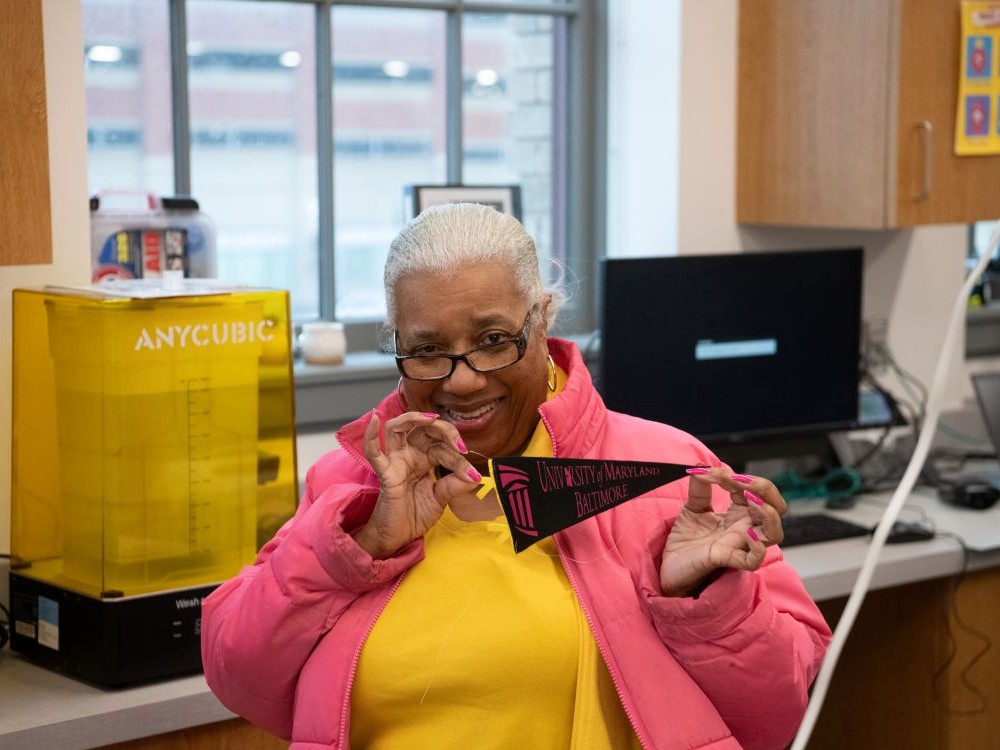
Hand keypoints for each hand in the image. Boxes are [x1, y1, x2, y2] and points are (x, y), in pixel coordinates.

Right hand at [353, 411, 481, 558]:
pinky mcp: (385, 474)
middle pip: (423, 429)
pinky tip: (375, 419)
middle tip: (459, 445)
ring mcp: (395, 462)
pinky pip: (373, 452)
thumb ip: (456, 485)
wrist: (398, 538)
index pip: (442, 446)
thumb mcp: (442, 498)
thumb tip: (476, 476)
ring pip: (397, 428)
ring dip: (413, 418)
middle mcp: (409, 455)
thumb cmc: (415, 515)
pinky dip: (371, 435)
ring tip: (430, 419)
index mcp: (424, 459)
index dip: (458, 456)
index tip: (472, 474)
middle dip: (444, 430)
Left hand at [659, 468, 787, 596]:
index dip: (742, 478)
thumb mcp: (692, 506)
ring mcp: (739, 545)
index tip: (716, 474)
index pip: (757, 491)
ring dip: (768, 514)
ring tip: (751, 502)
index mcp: (739, 514)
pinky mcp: (727, 561)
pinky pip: (754, 560)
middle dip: (765, 490)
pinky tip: (748, 533)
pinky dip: (757, 547)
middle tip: (742, 481)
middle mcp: (744, 528)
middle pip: (776, 508)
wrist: (669, 565)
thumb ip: (700, 485)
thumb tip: (702, 466)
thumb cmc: (687, 539)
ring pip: (775, 534)